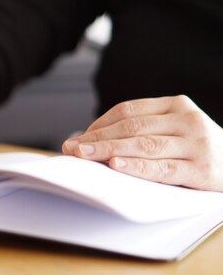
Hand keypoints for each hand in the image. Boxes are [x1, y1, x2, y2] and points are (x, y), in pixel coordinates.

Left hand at [62, 95, 222, 191]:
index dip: (99, 124)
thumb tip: (93, 140)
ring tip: (84, 155)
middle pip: (131, 127)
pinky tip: (116, 165)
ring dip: (108, 150)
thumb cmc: (199, 150)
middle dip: (97, 138)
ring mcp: (197, 143)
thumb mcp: (177, 129)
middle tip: (72, 148)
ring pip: (143, 145)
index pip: (128, 110)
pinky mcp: (202, 169)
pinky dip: (136, 167)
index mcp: (177, 105)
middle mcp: (187, 119)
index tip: (78, 137)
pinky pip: (162, 168)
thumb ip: (145, 129)